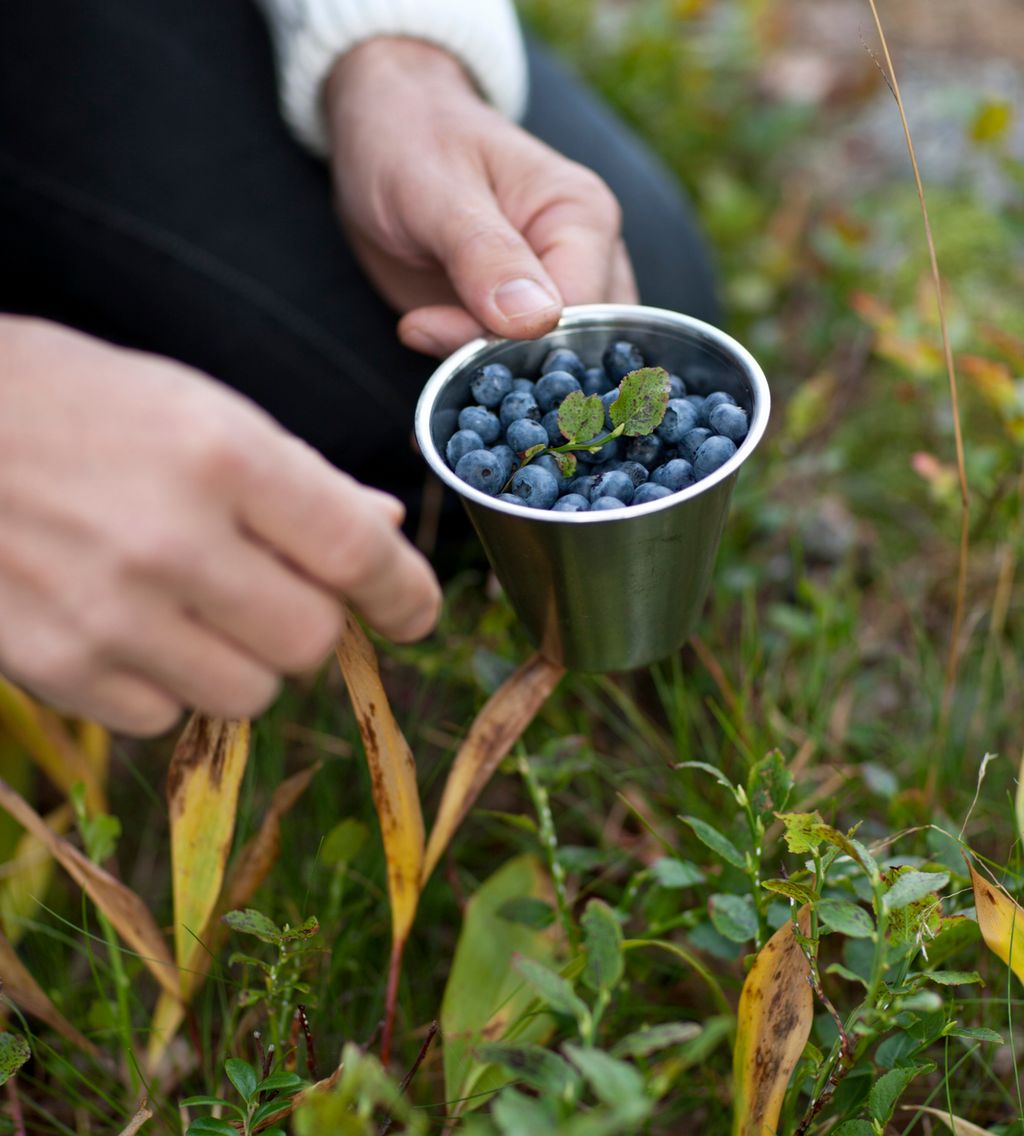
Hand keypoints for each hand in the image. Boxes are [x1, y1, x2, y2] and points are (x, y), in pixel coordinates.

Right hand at [0, 318, 440, 734]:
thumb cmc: (74, 403)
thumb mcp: (198, 409)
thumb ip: (299, 479)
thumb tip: (384, 530)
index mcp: (221, 458)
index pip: (356, 553)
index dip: (406, 593)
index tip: (416, 611)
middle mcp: (171, 542)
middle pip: (312, 642)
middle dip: (314, 623)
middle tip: (280, 591)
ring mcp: (109, 615)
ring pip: (249, 693)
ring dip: (247, 659)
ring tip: (198, 606)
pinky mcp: (57, 668)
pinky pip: (166, 716)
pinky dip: (170, 684)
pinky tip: (134, 627)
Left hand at [326, 37, 637, 356]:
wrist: (380, 132)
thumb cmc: (410, 140)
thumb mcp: (436, 190)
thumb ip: (485, 254)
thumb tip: (534, 321)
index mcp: (584, 219)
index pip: (581, 310)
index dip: (521, 340)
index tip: (444, 331)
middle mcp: (587, 262)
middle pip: (576, 350)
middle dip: (512, 371)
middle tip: (435, 353)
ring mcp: (557, 297)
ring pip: (550, 370)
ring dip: (493, 384)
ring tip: (429, 355)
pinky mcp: (520, 323)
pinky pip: (515, 370)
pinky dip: (477, 380)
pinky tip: (431, 363)